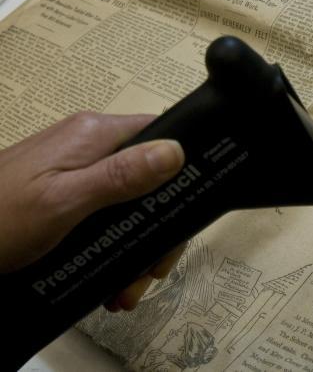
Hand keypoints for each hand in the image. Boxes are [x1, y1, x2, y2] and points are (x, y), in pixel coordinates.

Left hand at [0, 112, 185, 310]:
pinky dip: (115, 243)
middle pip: (151, 176)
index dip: (184, 173)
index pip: (164, 135)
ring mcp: (76, 166)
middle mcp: (90, 143)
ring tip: (127, 288)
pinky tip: (110, 276)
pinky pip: (107, 212)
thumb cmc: (2, 220)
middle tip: (150, 273)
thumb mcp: (64, 203)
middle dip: (157, 226)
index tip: (183, 218)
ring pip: (131, 200)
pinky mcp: (64, 190)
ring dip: (137, 243)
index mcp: (96, 134)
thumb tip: (179, 151)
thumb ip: (121, 176)